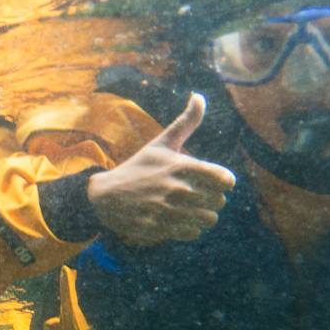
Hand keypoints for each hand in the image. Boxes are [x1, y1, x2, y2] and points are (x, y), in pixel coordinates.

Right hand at [86, 93, 236, 245]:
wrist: (106, 196)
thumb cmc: (139, 167)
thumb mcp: (161, 143)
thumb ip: (186, 122)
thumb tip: (199, 95)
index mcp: (180, 166)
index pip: (223, 179)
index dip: (223, 181)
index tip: (215, 181)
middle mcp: (177, 189)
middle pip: (219, 202)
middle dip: (212, 199)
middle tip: (199, 196)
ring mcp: (168, 210)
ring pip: (208, 220)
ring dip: (203, 216)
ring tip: (191, 209)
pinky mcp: (160, 228)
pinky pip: (192, 233)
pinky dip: (190, 229)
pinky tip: (179, 220)